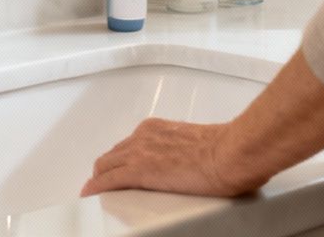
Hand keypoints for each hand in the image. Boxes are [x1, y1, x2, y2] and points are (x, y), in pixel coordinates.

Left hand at [80, 118, 265, 198]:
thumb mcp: (199, 144)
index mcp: (158, 128)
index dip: (120, 159)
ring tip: (97, 190)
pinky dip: (96, 188)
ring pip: (106, 166)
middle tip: (103, 181)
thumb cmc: (228, 150)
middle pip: (113, 154)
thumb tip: (194, 165)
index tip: (118, 167)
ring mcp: (140, 152)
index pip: (129, 144)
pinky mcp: (140, 171)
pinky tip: (91, 194)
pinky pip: (107, 180)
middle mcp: (145, 136)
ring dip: (101, 178)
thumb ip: (188, 151)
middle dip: (107, 169)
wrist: (232, 153)